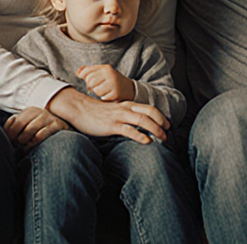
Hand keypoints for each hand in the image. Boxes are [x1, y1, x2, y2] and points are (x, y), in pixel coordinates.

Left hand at [5, 107, 68, 150]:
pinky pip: (41, 135)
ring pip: (29, 130)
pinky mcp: (57, 125)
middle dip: (16, 138)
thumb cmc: (42, 133)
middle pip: (20, 124)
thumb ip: (15, 127)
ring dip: (25, 141)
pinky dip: (34, 143)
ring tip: (24, 148)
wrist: (66, 131)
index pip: (14, 122)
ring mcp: (48, 118)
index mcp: (30, 111)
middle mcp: (38, 111)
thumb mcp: (29, 127)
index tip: (10, 143)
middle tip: (17, 146)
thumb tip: (5, 134)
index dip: (9, 134)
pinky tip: (33, 148)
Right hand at [46, 87, 168, 143]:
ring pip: (143, 120)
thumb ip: (124, 115)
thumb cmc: (95, 112)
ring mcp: (118, 117)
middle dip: (162, 122)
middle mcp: (125, 109)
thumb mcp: (113, 110)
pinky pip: (129, 130)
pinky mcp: (111, 126)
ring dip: (156, 129)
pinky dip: (140, 135)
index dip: (161, 116)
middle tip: (168, 131)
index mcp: (127, 105)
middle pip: (150, 112)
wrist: (78, 108)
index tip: (167, 125)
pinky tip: (147, 141)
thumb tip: (135, 124)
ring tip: (163, 137)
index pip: (149, 108)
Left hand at [77, 64, 135, 102]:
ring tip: (103, 91)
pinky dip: (103, 98)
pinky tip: (108, 95)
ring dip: (97, 93)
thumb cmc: (112, 80)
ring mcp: (113, 84)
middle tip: (95, 87)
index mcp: (105, 68)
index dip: (83, 77)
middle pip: (90, 81)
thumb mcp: (102, 72)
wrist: (129, 89)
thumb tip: (77, 73)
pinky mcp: (115, 94)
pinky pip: (102, 98)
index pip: (87, 71)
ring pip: (95, 90)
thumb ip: (89, 70)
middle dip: (90, 86)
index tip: (85, 79)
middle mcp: (110, 74)